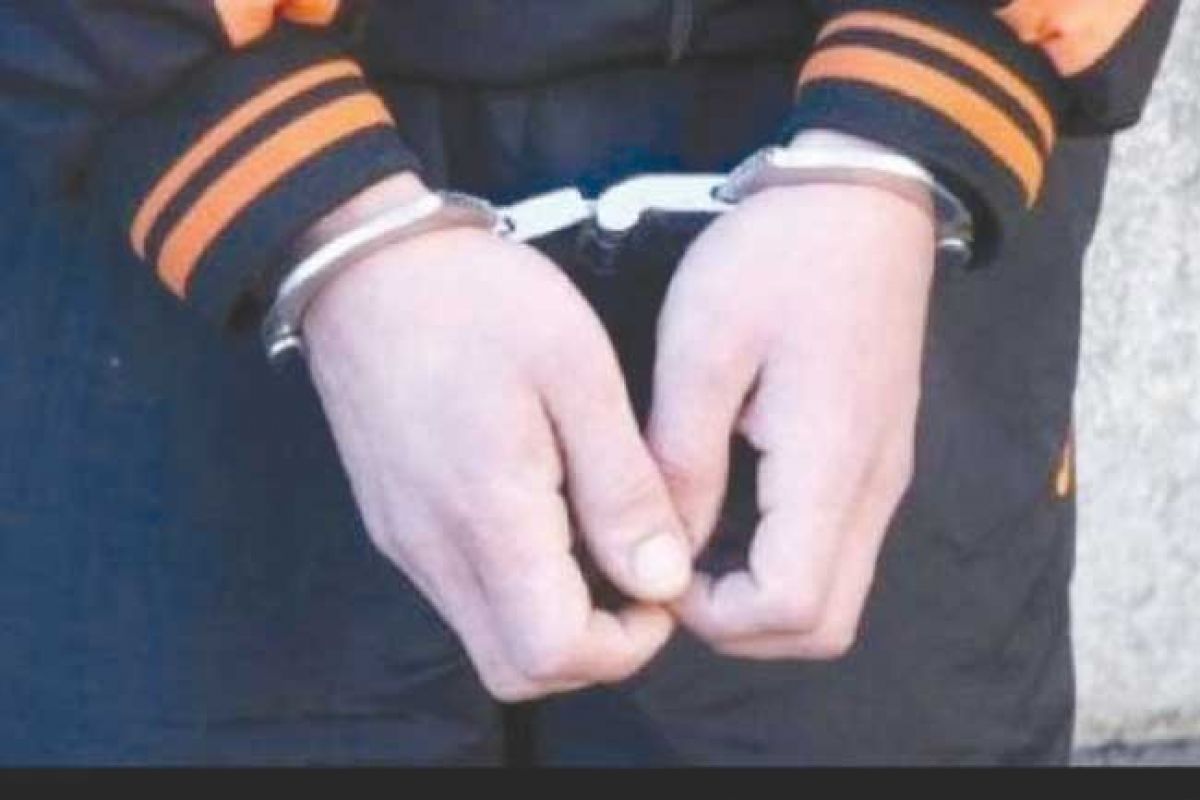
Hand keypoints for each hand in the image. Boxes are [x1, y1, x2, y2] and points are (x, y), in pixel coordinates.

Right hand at [302, 176, 692, 699]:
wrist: (367, 265)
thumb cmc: (477, 301)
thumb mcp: (577, 372)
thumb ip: (622, 486)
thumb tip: (661, 577)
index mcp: (486, 512)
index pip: (554, 653)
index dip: (628, 643)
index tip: (660, 580)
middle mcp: (433, 549)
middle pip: (519, 671)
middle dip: (596, 648)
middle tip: (638, 570)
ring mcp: (406, 542)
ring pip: (489, 641)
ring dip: (557, 620)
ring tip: (597, 537)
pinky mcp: (396, 525)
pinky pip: (463, 596)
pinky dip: (518, 590)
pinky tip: (549, 519)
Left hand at [648, 179, 934, 658]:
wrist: (863, 201)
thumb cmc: (777, 259)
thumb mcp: (704, 346)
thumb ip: (683, 459)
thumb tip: (665, 545)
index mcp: (829, 463)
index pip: (789, 607)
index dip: (712, 614)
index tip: (654, 562)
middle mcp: (873, 489)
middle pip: (821, 626)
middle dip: (738, 625)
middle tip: (668, 566)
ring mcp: (883, 478)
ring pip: (834, 597)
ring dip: (760, 598)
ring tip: (690, 541)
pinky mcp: (878, 460)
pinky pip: (837, 550)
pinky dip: (781, 562)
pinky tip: (728, 510)